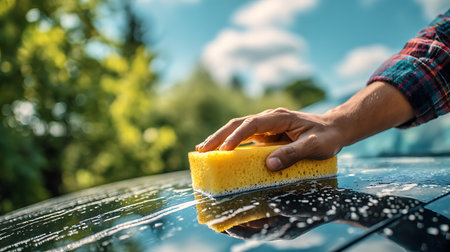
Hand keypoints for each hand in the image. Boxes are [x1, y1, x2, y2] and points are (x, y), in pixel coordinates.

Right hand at [195, 108, 343, 170]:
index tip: (224, 150)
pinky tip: (221, 153)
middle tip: (202, 149)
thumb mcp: (314, 146)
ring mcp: (267, 126)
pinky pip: (245, 138)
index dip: (237, 136)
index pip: (253, 124)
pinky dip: (231, 144)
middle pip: (238, 124)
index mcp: (279, 117)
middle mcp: (270, 119)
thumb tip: (269, 165)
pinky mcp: (267, 135)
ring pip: (238, 129)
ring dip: (221, 139)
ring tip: (203, 150)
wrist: (335, 128)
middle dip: (219, 136)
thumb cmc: (326, 136)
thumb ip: (293, 154)